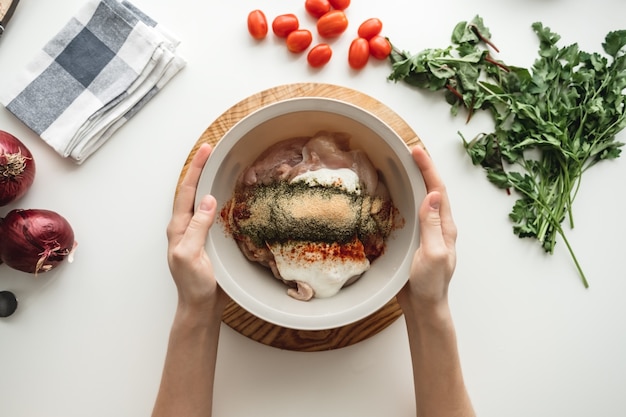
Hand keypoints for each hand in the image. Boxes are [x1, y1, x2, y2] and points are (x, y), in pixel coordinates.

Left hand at [166, 144, 227, 318]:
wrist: (200, 307)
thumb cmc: (193, 285)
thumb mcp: (192, 255)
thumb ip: (198, 228)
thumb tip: (207, 200)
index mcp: (178, 228)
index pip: (187, 192)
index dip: (196, 170)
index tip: (206, 150)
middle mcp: (185, 227)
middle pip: (192, 191)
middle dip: (200, 169)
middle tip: (211, 150)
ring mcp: (196, 233)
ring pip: (201, 201)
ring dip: (207, 182)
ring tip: (217, 165)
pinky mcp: (207, 241)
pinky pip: (211, 214)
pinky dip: (217, 199)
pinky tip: (226, 196)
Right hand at [397, 145, 457, 312]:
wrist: (424, 307)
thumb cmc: (431, 285)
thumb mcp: (433, 254)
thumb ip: (432, 226)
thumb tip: (430, 196)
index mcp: (445, 228)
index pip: (437, 191)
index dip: (428, 169)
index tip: (416, 151)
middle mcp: (438, 227)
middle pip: (431, 190)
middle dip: (423, 169)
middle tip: (409, 151)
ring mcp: (427, 233)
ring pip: (422, 200)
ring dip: (415, 181)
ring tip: (403, 165)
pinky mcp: (416, 240)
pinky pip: (412, 213)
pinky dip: (405, 198)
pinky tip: (395, 196)